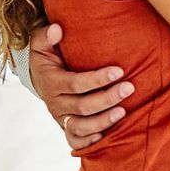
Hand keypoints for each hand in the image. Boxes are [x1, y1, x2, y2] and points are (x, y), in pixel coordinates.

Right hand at [29, 22, 132, 151]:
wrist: (40, 78)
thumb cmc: (48, 56)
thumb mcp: (41, 44)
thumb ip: (46, 35)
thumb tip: (56, 29)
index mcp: (52, 82)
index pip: (75, 83)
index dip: (97, 79)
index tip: (119, 71)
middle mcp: (56, 103)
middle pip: (82, 107)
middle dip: (107, 98)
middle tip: (130, 88)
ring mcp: (61, 118)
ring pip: (81, 127)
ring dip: (103, 121)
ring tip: (124, 112)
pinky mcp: (66, 128)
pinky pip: (75, 141)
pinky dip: (89, 142)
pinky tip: (106, 136)